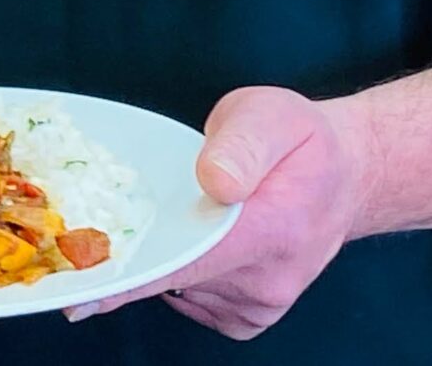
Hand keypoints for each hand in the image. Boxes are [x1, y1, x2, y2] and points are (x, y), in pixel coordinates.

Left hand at [66, 86, 375, 339]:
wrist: (348, 176)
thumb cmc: (300, 141)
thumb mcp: (270, 116)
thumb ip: (241, 145)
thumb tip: (214, 179)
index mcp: (271, 229)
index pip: (187, 261)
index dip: (131, 276)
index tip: (83, 289)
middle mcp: (268, 278)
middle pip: (174, 278)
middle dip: (131, 256)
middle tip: (99, 228)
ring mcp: (262, 303)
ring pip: (179, 291)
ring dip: (158, 260)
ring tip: (174, 214)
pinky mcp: (254, 315)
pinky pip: (195, 306)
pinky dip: (179, 280)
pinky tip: (190, 245)